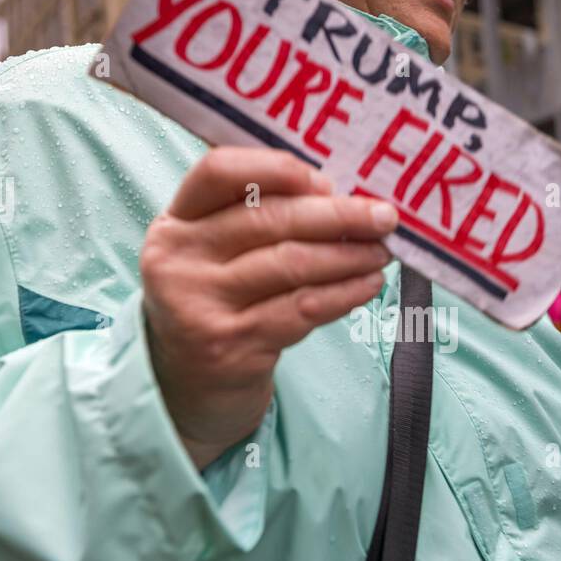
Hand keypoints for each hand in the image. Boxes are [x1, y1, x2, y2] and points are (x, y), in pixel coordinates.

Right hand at [140, 147, 397, 468]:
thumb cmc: (216, 310)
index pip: (218, 171)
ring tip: (382, 252)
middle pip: (268, 219)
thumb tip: (339, 194)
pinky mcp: (230, 346)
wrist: (186, 392)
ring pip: (291, 264)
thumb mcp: (214, 258)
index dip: (275, 168)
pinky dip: (343, 294)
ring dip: (348, 256)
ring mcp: (201, 304)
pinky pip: (301, 308)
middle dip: (337, 216)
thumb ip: (255, 220)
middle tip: (384, 217)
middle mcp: (180, 259)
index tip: (327, 180)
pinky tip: (369, 285)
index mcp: (175, 223)